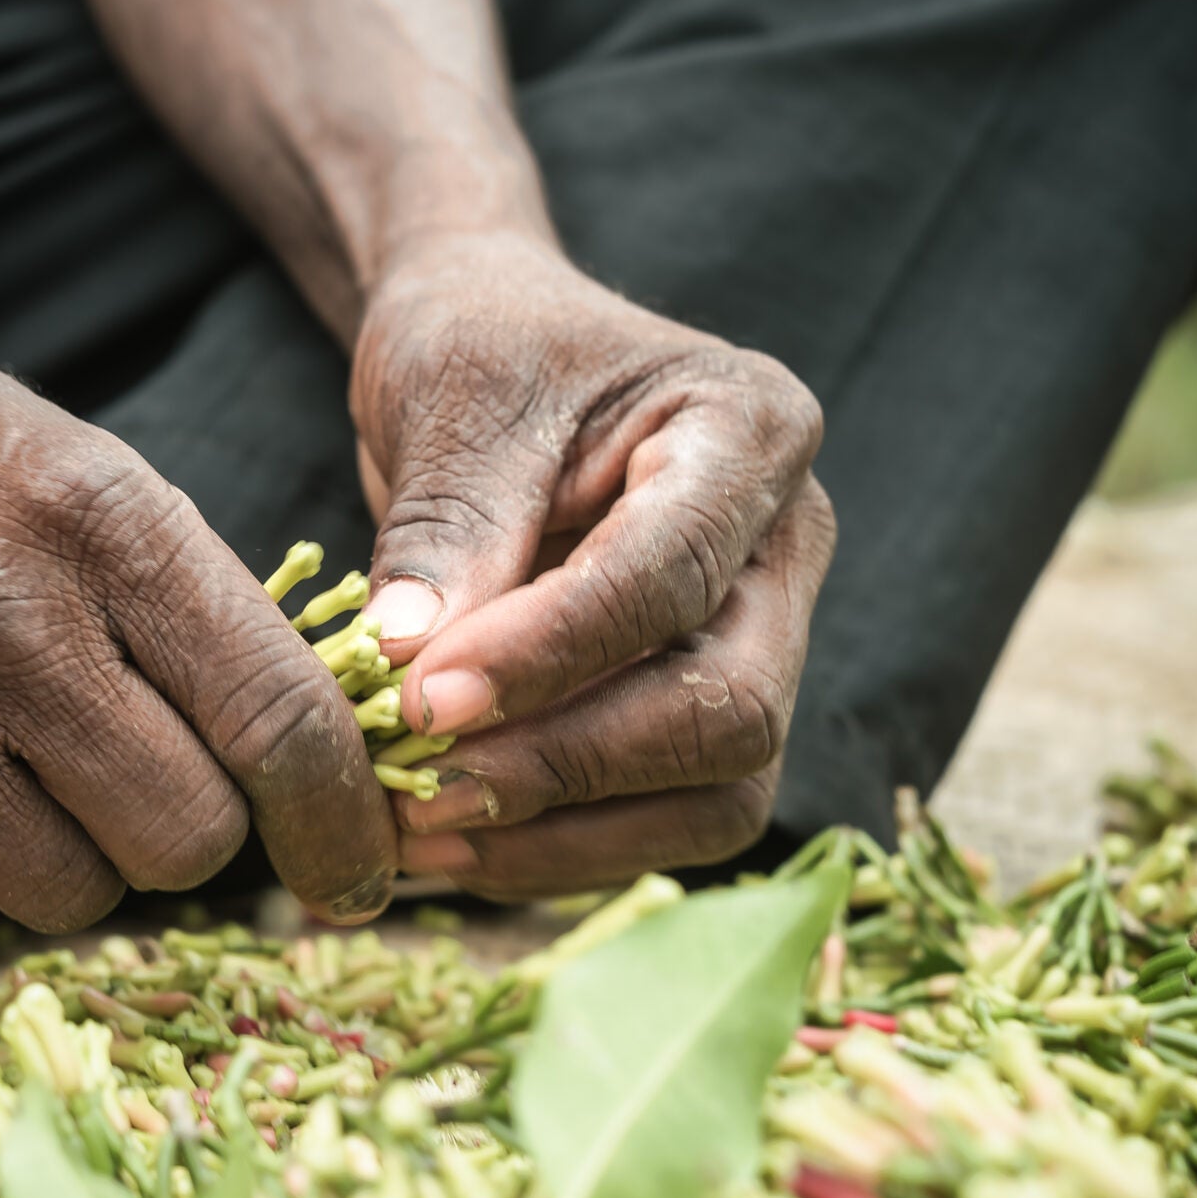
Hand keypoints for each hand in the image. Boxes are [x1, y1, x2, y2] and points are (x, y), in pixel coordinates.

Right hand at [0, 184, 395, 929]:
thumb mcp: (80, 469)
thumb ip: (191, 609)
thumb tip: (304, 769)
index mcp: (97, 519)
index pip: (275, 715)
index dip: (340, 818)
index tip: (360, 870)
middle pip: (183, 838)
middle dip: (189, 829)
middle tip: (143, 769)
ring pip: (67, 895)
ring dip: (70, 852)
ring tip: (15, 753)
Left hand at [349, 232, 833, 897]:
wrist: (492, 358)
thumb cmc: (482, 348)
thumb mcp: (452, 398)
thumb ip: (447, 530)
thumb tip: (409, 671)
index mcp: (749, 428)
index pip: (671, 574)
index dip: (549, 654)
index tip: (421, 699)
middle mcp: (787, 543)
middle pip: (733, 706)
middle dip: (570, 764)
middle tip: (418, 785)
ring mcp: (765, 637)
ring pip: (720, 793)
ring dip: (563, 835)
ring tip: (414, 834)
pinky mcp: (708, 712)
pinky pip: (667, 822)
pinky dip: (554, 850)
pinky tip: (447, 847)